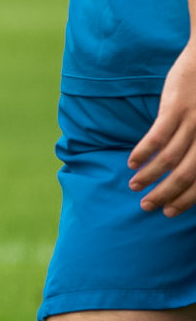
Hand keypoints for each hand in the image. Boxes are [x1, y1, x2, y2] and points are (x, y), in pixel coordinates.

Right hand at [130, 40, 195, 212]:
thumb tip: (187, 172)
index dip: (186, 200)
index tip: (169, 212)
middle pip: (186, 175)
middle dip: (165, 195)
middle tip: (147, 206)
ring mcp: (193, 122)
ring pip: (169, 159)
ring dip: (149, 176)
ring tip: (133, 186)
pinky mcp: (176, 108)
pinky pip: (157, 137)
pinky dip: (142, 152)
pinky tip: (132, 163)